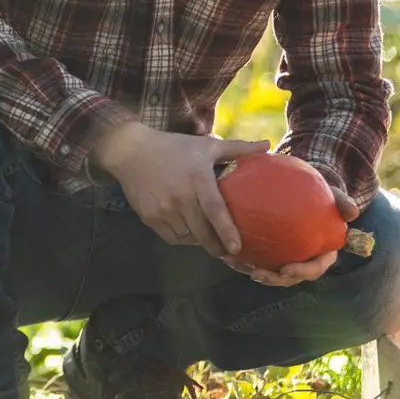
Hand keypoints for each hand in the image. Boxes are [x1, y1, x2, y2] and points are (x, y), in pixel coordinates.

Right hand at [91, 122, 269, 258]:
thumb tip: (268, 145)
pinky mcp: (150, 218)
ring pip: (189, 238)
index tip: (237, 248)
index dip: (226, 231)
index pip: (214, 210)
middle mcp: (180, 197)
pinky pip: (173, 238)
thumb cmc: (174, 148)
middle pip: (202, 232)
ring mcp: (163, 210)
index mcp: (197, 179)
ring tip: (212, 240)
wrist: (131, 151)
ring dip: (201, 242)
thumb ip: (238, 148)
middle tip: (232, 253)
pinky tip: (192, 232)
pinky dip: (185, 238)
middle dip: (218, 247)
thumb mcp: (206, 145)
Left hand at [225, 184, 358, 286]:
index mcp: (322, 251)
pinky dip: (244, 259)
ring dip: (257, 273)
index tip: (286, 269)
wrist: (302, 189)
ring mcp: (287, 257)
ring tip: (238, 266)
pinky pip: (258, 258)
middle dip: (274, 280)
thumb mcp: (330, 192)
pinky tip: (227, 254)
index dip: (302, 272)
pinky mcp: (270, 252)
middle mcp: (304, 259)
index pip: (316, 268)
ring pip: (272, 272)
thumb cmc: (319, 193)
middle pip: (290, 277)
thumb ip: (340, 199)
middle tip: (257, 274)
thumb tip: (354, 211)